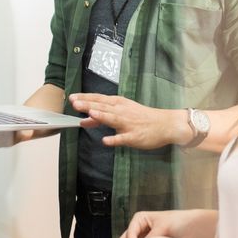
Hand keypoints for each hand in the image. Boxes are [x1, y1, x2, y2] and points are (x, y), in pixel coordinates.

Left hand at [69, 93, 185, 148]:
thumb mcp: (121, 113)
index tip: (72, 97)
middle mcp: (122, 111)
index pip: (99, 99)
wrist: (165, 124)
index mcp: (118, 104)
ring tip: (89, 114)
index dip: (85, 98)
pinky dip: (114, 139)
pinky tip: (105, 141)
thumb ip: (101, 117)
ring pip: (113, 119)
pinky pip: (123, 138)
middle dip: (89, 104)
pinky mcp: (134, 136)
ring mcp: (128, 124)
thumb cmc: (141, 118)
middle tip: (75, 102)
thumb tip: (83, 119)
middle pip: (103, 107)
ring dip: (101, 116)